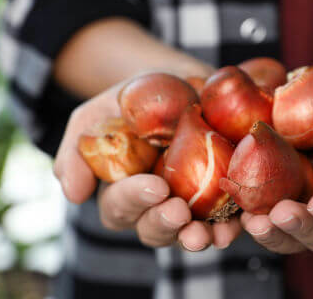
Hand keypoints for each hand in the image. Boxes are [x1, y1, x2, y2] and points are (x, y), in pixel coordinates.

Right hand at [53, 79, 241, 250]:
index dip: (135, 201)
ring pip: (188, 233)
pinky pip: (228, 219)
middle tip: (178, 211)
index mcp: (123, 189)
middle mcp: (155, 203)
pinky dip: (233, 226)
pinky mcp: (222, 195)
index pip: (120, 207)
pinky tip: (238, 224)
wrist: (181, 76)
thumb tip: (75, 195)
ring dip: (197, 237)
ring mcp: (190, 203)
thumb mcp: (99, 113)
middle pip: (154, 229)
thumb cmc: (135, 97)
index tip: (155, 186)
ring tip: (209, 233)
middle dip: (165, 224)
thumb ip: (78, 150)